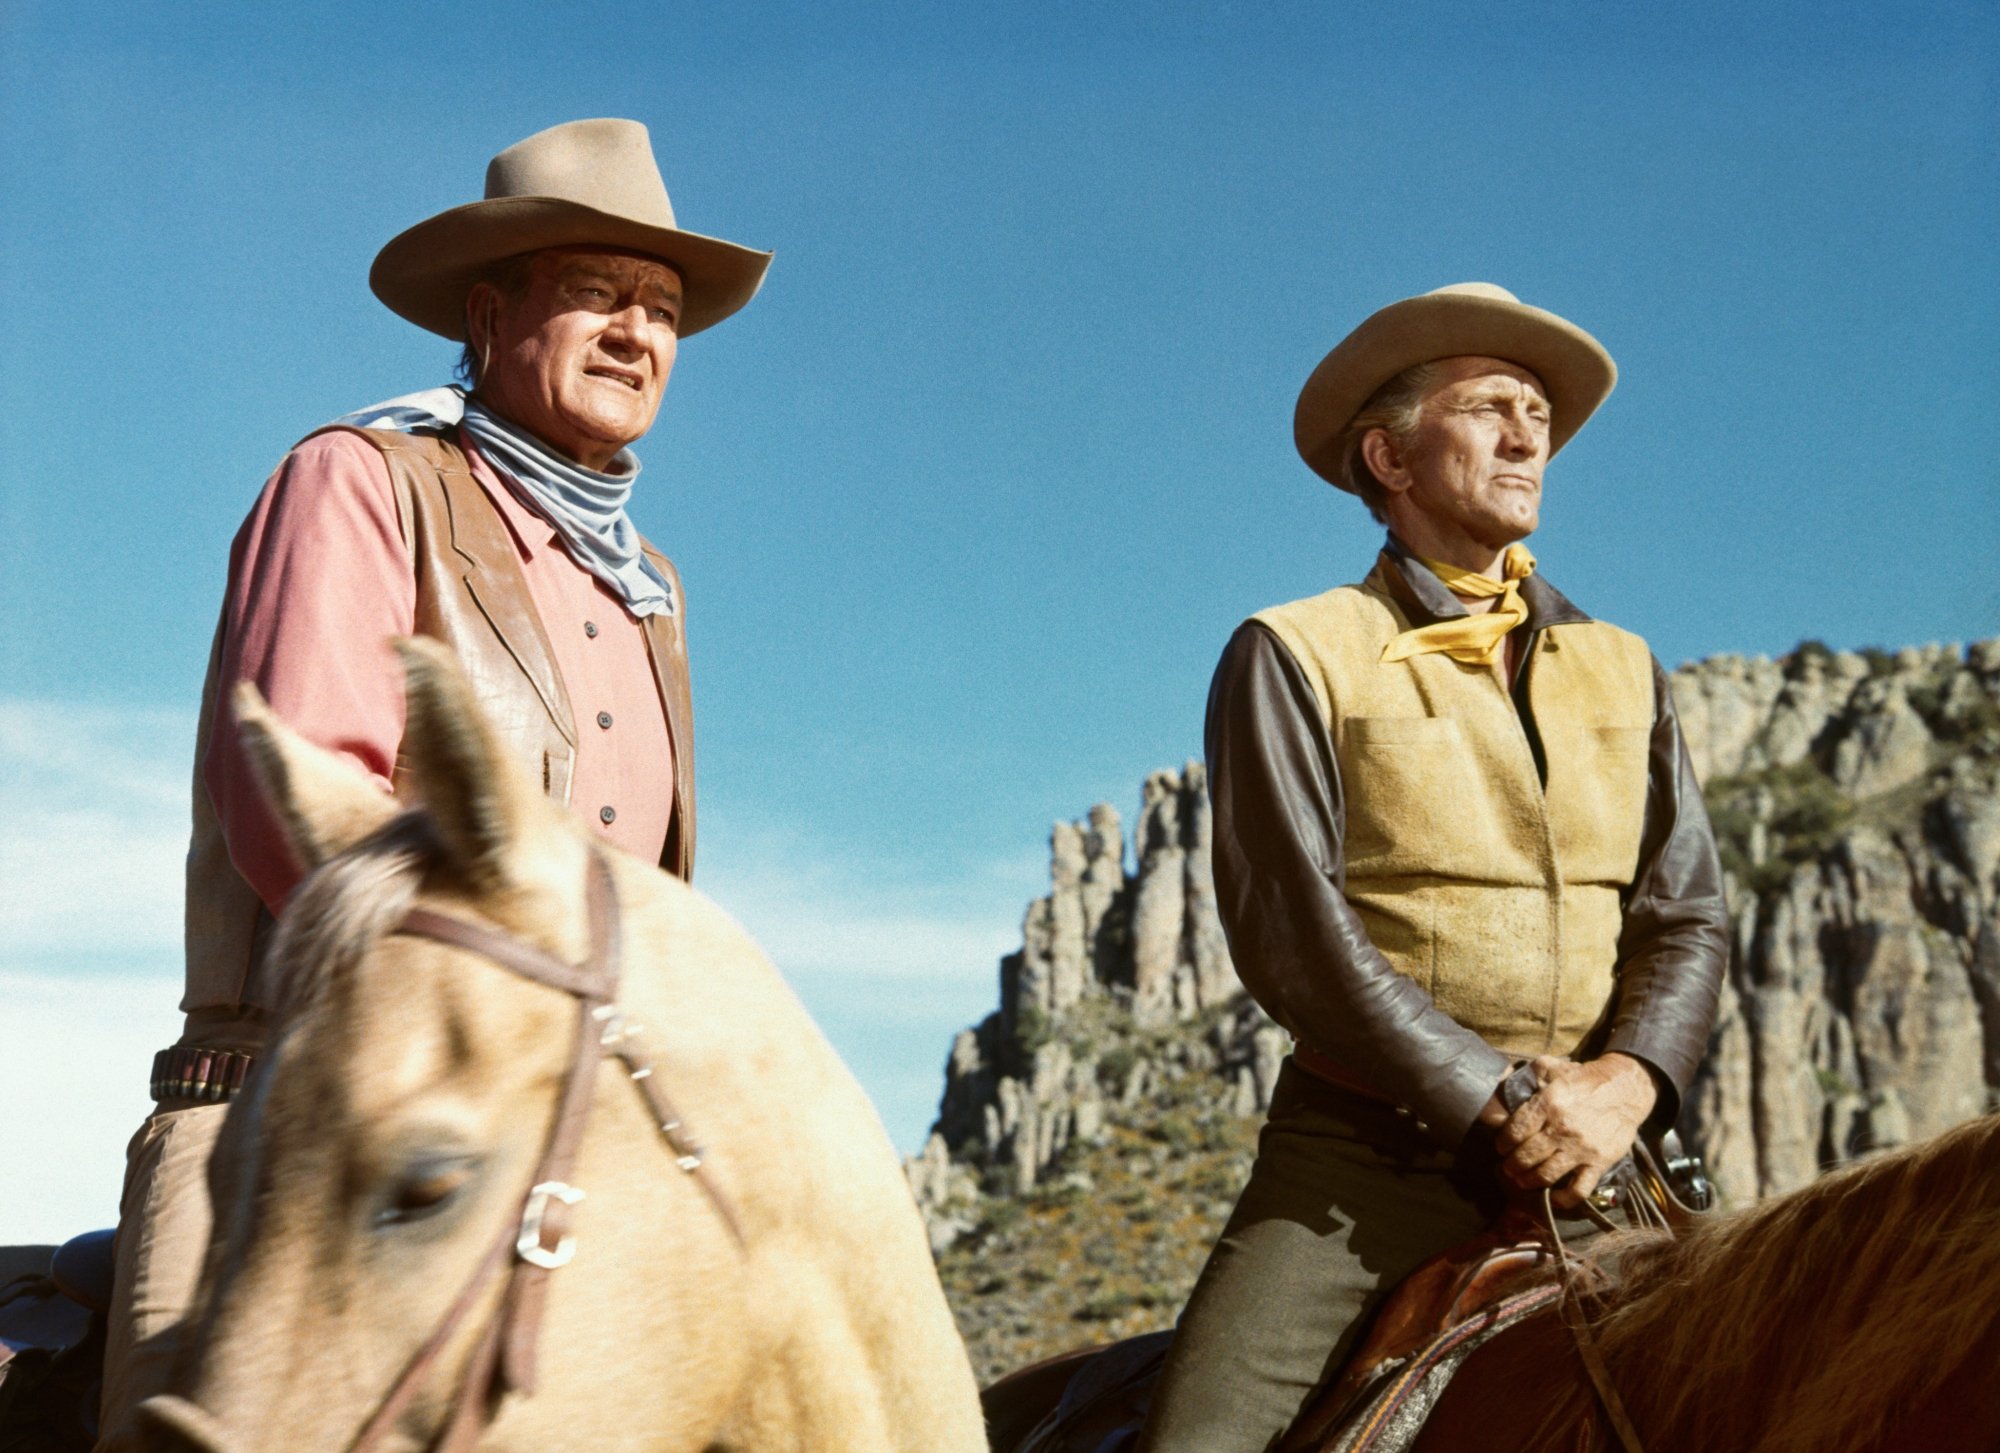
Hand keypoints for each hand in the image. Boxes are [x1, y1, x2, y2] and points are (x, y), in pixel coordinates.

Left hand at [1492, 1054, 1656, 1207]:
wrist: (1625, 1090)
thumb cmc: (1584, 1080)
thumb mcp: (1555, 1067)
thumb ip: (1531, 1073)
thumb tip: (1510, 1081)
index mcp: (1548, 1104)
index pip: (1515, 1131)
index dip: (1503, 1143)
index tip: (1501, 1147)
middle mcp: (1561, 1128)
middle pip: (1526, 1156)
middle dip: (1511, 1165)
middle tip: (1508, 1167)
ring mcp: (1581, 1149)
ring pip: (1545, 1174)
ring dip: (1528, 1181)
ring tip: (1521, 1180)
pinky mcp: (1599, 1163)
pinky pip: (1578, 1189)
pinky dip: (1563, 1199)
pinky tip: (1553, 1198)